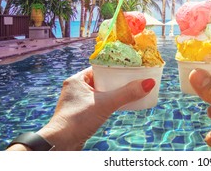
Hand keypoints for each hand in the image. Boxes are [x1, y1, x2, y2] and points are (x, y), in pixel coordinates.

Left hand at [8, 67, 155, 150]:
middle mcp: (75, 88)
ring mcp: (76, 101)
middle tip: (131, 80)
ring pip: (99, 92)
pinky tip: (116, 106)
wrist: (61, 143)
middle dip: (116, 81)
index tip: (128, 67)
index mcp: (77, 79)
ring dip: (112, 92)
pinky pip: (96, 103)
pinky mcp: (79, 113)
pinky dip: (106, 103)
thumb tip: (149, 83)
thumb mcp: (106, 104)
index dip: (114, 67)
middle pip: (101, 80)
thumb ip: (127, 93)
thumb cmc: (78, 120)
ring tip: (127, 92)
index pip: (99, 68)